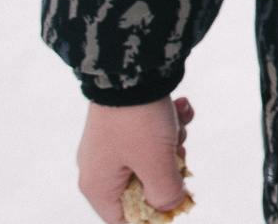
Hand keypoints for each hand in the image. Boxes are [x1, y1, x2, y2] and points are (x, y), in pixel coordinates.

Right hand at [77, 96, 192, 223]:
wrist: (133, 69)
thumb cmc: (137, 121)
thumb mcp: (156, 163)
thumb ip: (165, 192)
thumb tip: (171, 206)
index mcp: (98, 184)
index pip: (121, 218)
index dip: (151, 216)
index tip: (177, 202)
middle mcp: (101, 166)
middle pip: (143, 186)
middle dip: (168, 169)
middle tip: (179, 154)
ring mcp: (113, 142)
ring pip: (154, 156)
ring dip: (174, 141)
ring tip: (175, 124)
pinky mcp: (127, 122)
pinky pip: (155, 133)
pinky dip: (172, 122)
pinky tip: (179, 107)